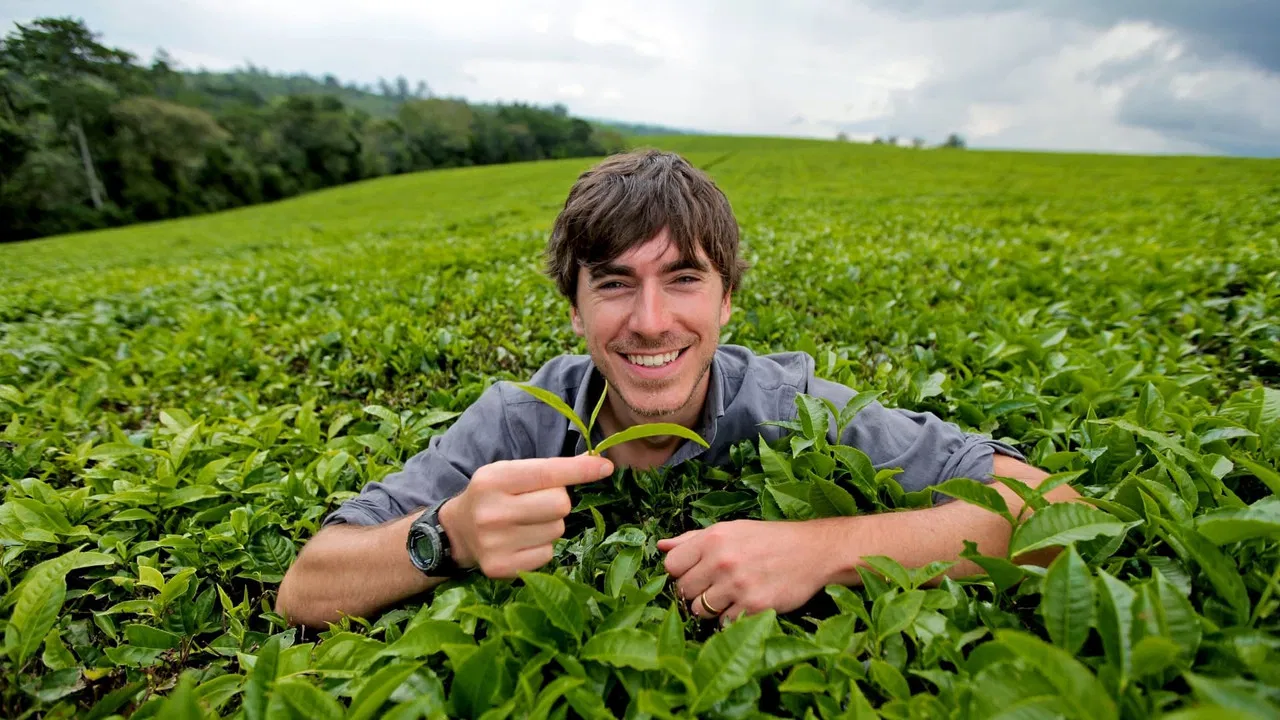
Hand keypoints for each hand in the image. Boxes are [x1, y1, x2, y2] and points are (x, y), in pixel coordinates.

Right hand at [439, 455, 612, 577]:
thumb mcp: (511, 472)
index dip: (580, 470)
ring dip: (551, 524)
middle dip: (558, 501)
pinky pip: (548, 553)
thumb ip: (550, 469)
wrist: (458, 532)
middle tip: (538, 502)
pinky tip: (522, 541)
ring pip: (557, 530)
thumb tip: (598, 462)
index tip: (605, 467)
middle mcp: (492, 511)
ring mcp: (494, 543)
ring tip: (527, 521)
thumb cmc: (494, 495)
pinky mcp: (501, 568)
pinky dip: (542, 546)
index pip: (548, 472)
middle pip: (560, 505)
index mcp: (493, 479)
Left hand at [658, 520, 832, 621]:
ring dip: (711, 608)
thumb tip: (660, 546)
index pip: (671, 565)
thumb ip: (692, 539)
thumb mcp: (730, 530)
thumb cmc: (768, 540)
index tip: (695, 573)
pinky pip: (724, 623)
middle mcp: (721, 561)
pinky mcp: (753, 606)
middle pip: (683, 590)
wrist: (813, 551)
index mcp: (713, 538)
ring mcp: (737, 585)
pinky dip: (732, 619)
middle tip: (714, 586)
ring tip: (730, 596)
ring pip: (700, 611)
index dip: (681, 572)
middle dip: (695, 592)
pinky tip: (745, 604)